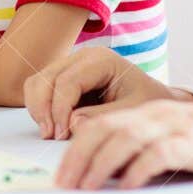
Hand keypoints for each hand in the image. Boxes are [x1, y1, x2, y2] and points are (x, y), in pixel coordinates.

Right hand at [25, 46, 174, 139]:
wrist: (154, 101)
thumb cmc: (148, 105)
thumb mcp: (132, 114)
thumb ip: (103, 117)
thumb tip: (71, 124)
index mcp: (101, 60)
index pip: (67, 81)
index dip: (59, 109)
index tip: (61, 135)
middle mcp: (82, 57)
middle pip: (46, 78)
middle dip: (44, 109)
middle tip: (51, 136)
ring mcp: (71, 66)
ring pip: (38, 82)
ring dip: (38, 109)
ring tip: (50, 133)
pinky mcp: (64, 78)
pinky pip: (40, 89)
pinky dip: (40, 108)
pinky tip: (52, 126)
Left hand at [54, 100, 192, 190]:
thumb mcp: (166, 135)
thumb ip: (136, 146)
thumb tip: (103, 172)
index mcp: (142, 112)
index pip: (97, 125)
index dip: (74, 149)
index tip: (61, 176)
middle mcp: (152, 115)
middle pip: (103, 130)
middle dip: (77, 157)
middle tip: (64, 184)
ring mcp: (171, 127)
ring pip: (125, 139)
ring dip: (101, 164)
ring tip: (86, 187)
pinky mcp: (191, 143)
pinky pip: (158, 154)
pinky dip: (138, 170)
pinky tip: (126, 186)